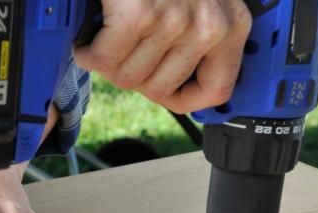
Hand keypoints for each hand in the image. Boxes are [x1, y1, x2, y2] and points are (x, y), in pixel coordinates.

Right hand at [74, 0, 251, 113]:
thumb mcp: (195, 1)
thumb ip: (192, 42)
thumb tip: (171, 88)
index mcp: (230, 24)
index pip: (216, 90)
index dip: (183, 99)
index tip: (165, 93)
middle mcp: (209, 25)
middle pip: (159, 90)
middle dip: (131, 74)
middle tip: (121, 51)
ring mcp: (175, 21)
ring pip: (128, 77)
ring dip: (107, 62)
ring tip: (105, 38)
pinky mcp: (140, 14)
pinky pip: (104, 59)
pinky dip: (88, 52)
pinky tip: (90, 38)